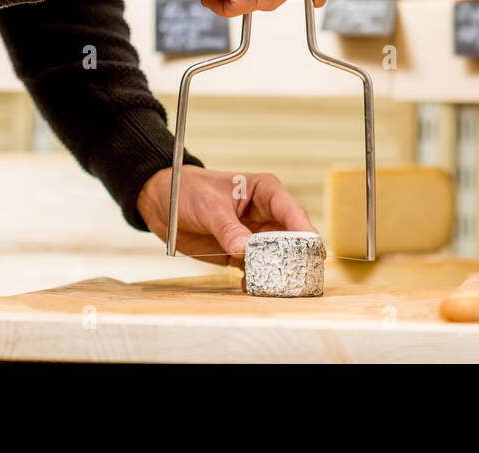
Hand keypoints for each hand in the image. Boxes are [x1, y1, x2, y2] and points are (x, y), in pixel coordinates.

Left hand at [136, 167, 315, 269]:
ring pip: (276, 256)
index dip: (305, 230)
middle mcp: (266, 214)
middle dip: (295, 257)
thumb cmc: (188, 191)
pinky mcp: (242, 253)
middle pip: (291, 238)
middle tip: (298, 276)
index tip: (314, 250)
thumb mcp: (208, 207)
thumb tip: (245, 249)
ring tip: (275, 287)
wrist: (163, 203)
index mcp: (265, 192)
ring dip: (276, 271)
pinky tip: (250, 287)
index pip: (291, 210)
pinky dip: (256, 279)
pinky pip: (256, 268)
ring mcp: (255, 235)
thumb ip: (227, 228)